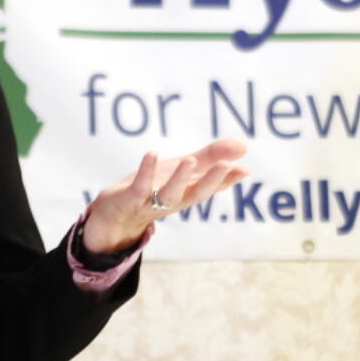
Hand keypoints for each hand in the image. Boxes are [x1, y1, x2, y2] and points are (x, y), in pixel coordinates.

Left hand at [81, 139, 248, 253]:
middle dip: (211, 181)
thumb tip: (244, 146)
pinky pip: (139, 187)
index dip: (227, 180)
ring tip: (190, 160)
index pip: (211, 187)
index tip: (245, 170)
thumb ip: (211, 157)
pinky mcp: (129, 199)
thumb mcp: (182, 170)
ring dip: (180, 179)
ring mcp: (151, 202)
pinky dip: (145, 172)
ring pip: (169, 195)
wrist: (114, 214)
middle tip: (228, 166)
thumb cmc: (153, 188)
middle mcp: (173, 201)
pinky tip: (152, 154)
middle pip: (195, 194)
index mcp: (187, 193)